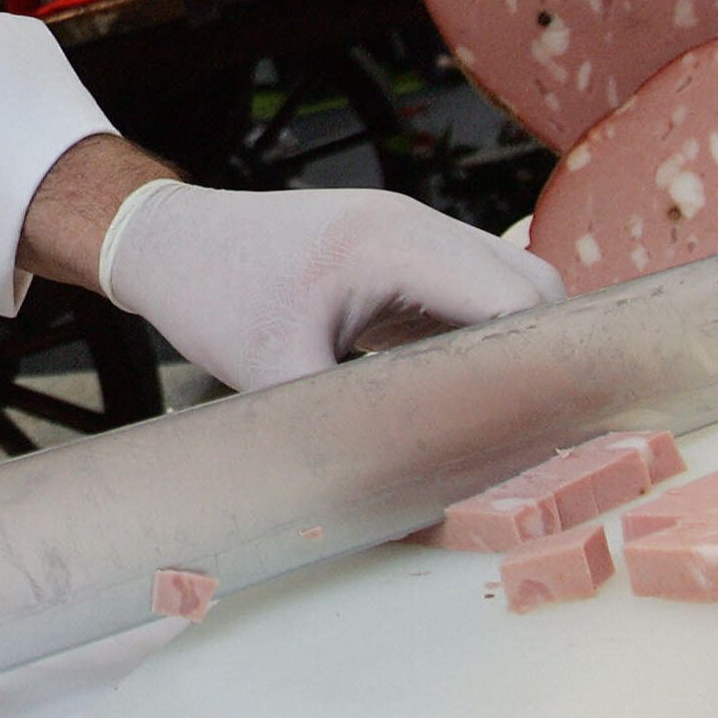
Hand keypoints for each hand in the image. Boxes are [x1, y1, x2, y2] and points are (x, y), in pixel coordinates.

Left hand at [99, 181, 563, 390]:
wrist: (166, 238)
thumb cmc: (213, 294)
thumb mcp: (276, 375)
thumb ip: (351, 431)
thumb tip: (409, 494)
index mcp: (396, 244)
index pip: (517, 301)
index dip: (543, 367)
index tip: (552, 432)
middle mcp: (417, 224)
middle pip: (533, 286)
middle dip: (541, 358)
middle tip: (532, 434)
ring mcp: (411, 229)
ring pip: (508, 282)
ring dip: (511, 343)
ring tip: (496, 415)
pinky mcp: (399, 248)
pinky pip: (470, 286)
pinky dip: (479, 332)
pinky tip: (455, 386)